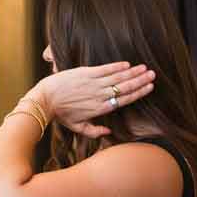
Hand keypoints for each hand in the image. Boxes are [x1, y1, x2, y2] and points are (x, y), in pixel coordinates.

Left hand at [32, 62, 154, 140]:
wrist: (43, 101)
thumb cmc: (60, 115)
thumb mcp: (77, 127)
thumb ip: (94, 131)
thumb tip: (108, 133)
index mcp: (100, 109)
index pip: (124, 100)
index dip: (138, 93)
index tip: (150, 87)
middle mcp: (99, 96)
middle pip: (125, 87)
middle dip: (141, 81)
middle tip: (153, 75)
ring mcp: (93, 83)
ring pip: (118, 77)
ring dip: (133, 72)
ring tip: (145, 68)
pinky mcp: (85, 73)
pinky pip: (105, 69)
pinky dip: (117, 66)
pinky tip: (127, 64)